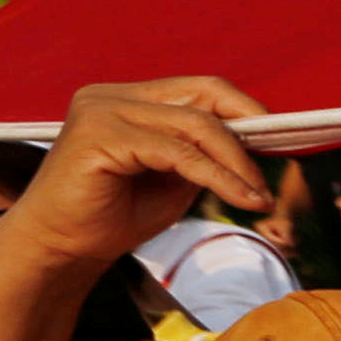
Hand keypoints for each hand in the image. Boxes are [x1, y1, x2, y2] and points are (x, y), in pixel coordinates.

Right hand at [15, 78, 271, 263]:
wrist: (60, 251)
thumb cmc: (111, 218)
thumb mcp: (172, 180)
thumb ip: (204, 154)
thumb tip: (257, 139)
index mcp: (125, 99)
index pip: (199, 89)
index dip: (245, 110)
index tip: (281, 140)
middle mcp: (109, 96)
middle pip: (203, 97)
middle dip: (249, 134)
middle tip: (271, 172)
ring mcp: (101, 110)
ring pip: (197, 125)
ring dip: (238, 164)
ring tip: (258, 196)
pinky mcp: (99, 136)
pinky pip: (179, 153)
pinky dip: (218, 177)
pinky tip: (241, 199)